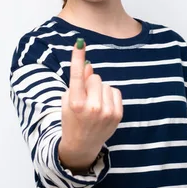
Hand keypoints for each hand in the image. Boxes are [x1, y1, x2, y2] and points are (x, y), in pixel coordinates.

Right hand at [58, 38, 122, 170]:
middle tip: (85, 97)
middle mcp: (92, 108)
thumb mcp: (69, 101)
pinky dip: (109, 96)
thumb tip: (90, 65)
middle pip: (95, 77)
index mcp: (75, 103)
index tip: (80, 43)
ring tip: (94, 104)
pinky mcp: (117, 115)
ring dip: (100, 90)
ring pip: (105, 84)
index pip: (77, 75)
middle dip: (90, 83)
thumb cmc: (72, 119)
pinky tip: (103, 107)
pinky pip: (115, 91)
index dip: (78, 58)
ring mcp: (106, 112)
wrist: (82, 144)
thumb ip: (79, 82)